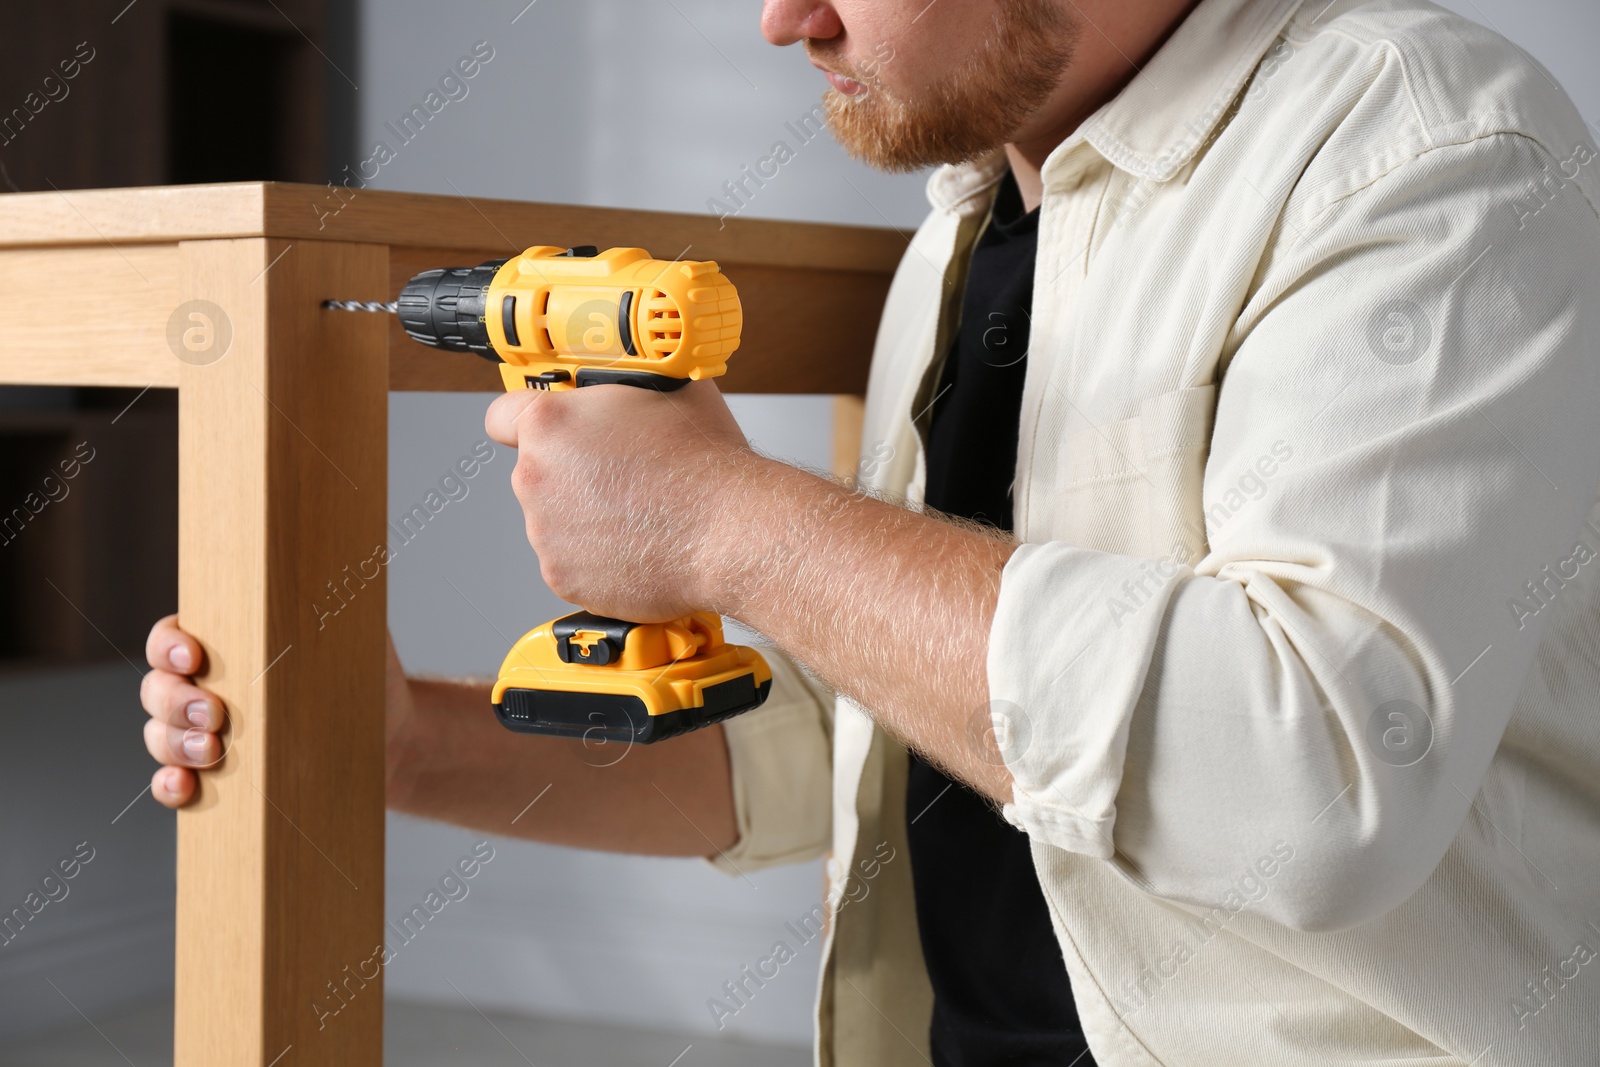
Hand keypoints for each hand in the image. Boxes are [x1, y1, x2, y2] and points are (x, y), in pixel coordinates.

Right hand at [140, 615, 417, 807]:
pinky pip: (175, 780)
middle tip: (215, 715)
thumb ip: (331, 592)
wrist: (389, 732)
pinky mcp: (217, 775)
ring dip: (175, 745)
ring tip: (214, 753)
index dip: (168, 647)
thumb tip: (335, 554)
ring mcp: (205, 732)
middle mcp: (204, 684)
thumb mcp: (353, 625)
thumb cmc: (363, 670)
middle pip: (156, 689)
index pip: (169, 638)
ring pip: (160, 735)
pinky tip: (186, 786)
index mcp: (225, 641)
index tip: (194, 658)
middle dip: (174, 702)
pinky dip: (170, 786)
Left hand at [484, 380, 753, 620]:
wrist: (731, 534)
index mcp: (551, 425)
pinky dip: (597, 556)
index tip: (545, 429)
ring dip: (585, 516)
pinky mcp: (563, 576)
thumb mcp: (668, 390)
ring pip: (555, 519)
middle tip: (620, 473)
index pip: (503, 416)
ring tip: (637, 512)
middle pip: (536, 471)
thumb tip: (631, 384)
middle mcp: (536, 479)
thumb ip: (625, 388)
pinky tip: (637, 543)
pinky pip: (572, 561)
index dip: (527, 419)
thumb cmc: (705, 467)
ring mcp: (545, 533)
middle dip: (571, 472)